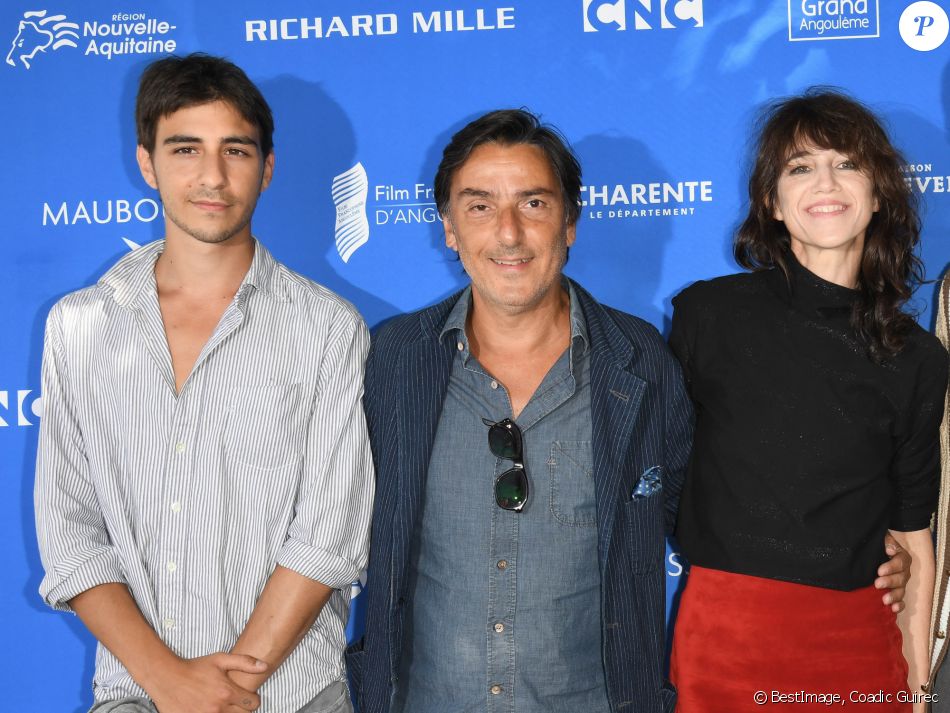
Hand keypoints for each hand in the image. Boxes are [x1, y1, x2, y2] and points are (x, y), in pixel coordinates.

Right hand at [147, 652, 266, 712]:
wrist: (167, 678)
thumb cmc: (195, 667)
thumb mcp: (220, 659)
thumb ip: (244, 662)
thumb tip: (265, 666)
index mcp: (226, 692)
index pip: (253, 704)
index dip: (253, 699)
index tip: (246, 696)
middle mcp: (218, 708)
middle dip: (242, 709)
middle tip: (235, 702)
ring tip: (223, 706)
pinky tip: (211, 709)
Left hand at [875, 532, 910, 612]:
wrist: (873, 553)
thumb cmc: (877, 545)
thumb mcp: (881, 539)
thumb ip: (887, 542)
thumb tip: (890, 550)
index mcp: (902, 557)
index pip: (900, 562)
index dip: (891, 567)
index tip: (879, 571)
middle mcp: (904, 571)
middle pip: (901, 578)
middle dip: (889, 582)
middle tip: (877, 584)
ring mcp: (901, 583)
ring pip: (901, 590)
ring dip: (894, 596)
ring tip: (885, 600)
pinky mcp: (896, 592)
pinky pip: (901, 600)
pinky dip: (899, 605)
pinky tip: (893, 609)